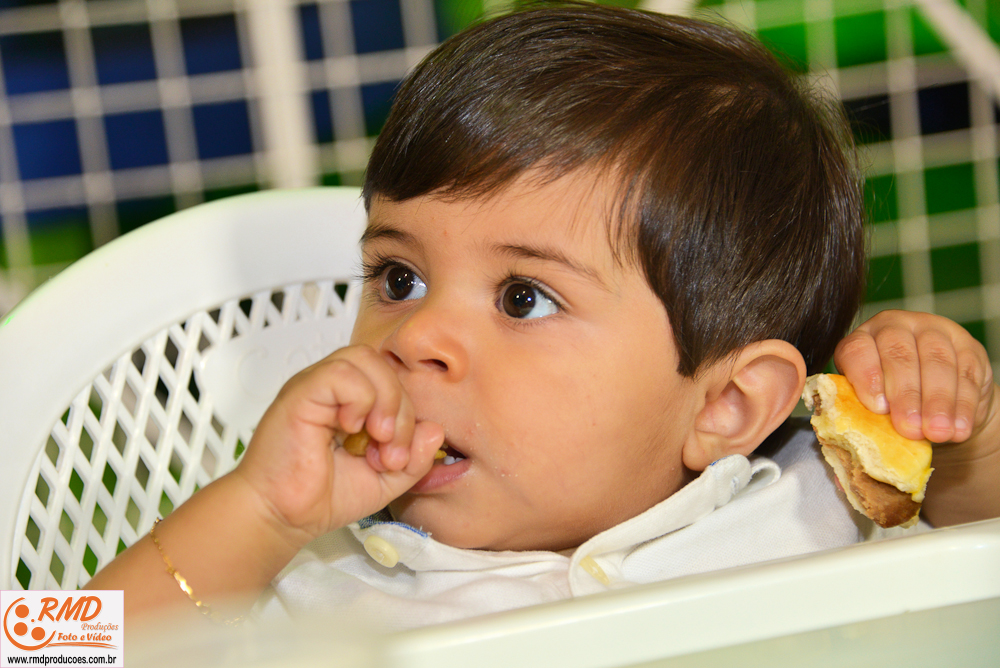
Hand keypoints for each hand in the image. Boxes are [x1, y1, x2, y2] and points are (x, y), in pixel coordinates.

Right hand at [233, 345, 443, 544]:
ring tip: (376, 438)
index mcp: (352, 401)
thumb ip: (415, 458)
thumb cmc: (322, 496)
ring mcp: (315, 386)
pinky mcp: (299, 393)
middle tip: (391, 452)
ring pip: (364, 358)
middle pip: (382, 364)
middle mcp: (333, 388)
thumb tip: (435, 429)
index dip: (408, 414)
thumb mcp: (386, 480)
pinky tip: (350, 430)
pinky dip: (358, 399)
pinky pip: (340, 373)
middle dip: (402, 409)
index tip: (399, 458)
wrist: (282, 517)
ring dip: (384, 400)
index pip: (393, 379)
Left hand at [834, 310, 996, 443]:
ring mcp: (933, 332)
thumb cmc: (891, 405)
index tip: (877, 408)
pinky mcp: (967, 347)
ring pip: (936, 360)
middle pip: (899, 353)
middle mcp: (895, 327)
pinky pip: (967, 372)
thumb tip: (847, 469)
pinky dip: (964, 404)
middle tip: (908, 429)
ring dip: (937, 401)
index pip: (858, 350)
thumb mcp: (871, 410)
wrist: (935, 401)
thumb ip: (859, 427)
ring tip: (936, 433)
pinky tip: (958, 428)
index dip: (866, 377)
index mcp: (861, 340)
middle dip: (905, 394)